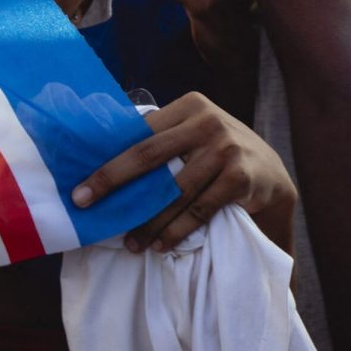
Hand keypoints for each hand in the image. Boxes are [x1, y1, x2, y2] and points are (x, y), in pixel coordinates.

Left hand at [71, 92, 295, 252]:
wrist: (270, 172)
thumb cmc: (216, 151)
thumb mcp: (193, 131)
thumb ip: (161, 136)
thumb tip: (101, 155)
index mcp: (190, 105)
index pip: (139, 134)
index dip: (107, 161)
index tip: (80, 185)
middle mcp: (207, 122)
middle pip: (149, 156)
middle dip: (112, 182)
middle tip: (85, 204)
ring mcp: (225, 148)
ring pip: (174, 191)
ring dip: (148, 221)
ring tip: (129, 243)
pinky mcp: (239, 178)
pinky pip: (199, 210)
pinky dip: (176, 230)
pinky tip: (160, 245)